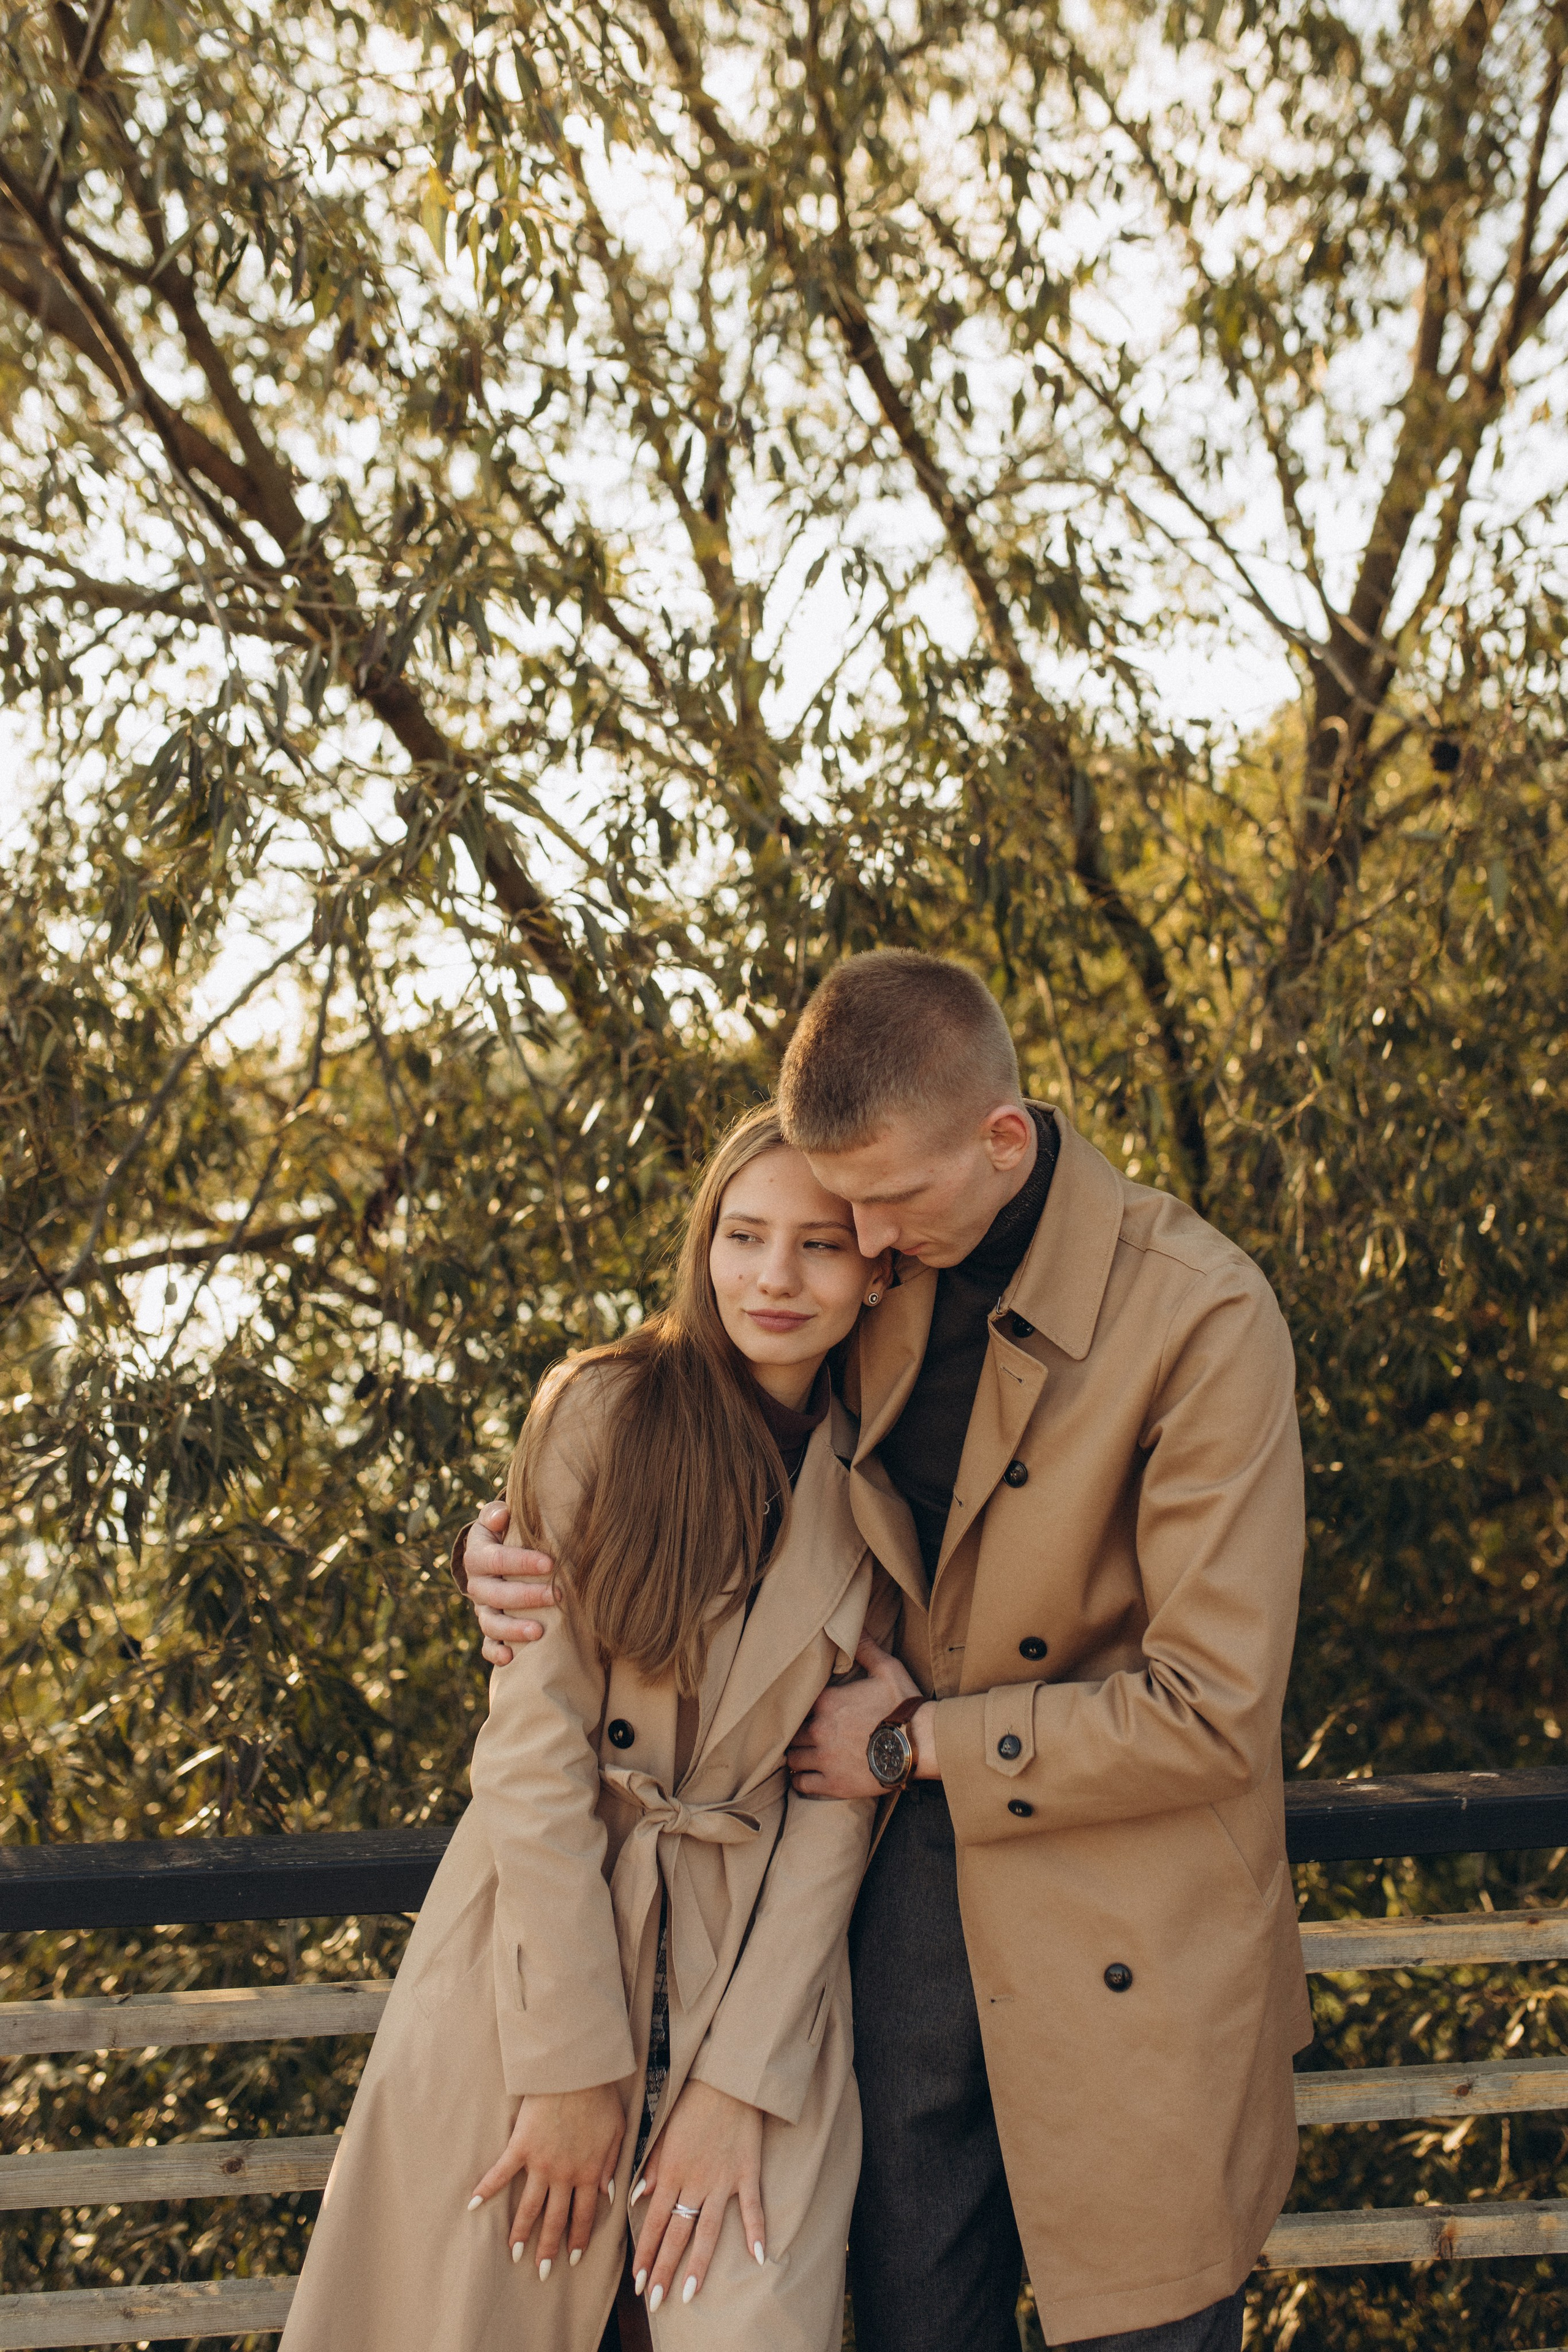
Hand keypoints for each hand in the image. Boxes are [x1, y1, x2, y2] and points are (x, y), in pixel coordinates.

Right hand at [458, 1501, 560, 1665]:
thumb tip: (502, 1515)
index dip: (521, 1562)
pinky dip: (496, 1653)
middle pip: (495, 1594)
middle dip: (526, 1596)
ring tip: (539, 1633)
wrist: (495, 1556)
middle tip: (557, 1595)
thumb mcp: (497, 1518)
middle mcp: (476, 1585)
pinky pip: (487, 1645)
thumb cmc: (505, 1533)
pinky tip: (511, 1658)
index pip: (496, 1560)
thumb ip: (496, 1513)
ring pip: (490, 1623)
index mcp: (477, 1556)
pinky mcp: (489, 1629)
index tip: (550, 1563)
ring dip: (513, 1629)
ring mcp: (482, 1609)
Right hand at [468, 2082, 623, 2278]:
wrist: (576, 2072)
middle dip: (548, 2248)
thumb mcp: (617, 2132)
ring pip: (529, 2206)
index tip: (571, 2258)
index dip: (578, 2238)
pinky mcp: (521, 2147)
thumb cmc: (600, 2098)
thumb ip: (611, 2165)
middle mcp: (564, 2175)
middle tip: (541, 2271)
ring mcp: (540, 2163)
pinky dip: (487, 2190)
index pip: (584, 2215)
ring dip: (520, 2233)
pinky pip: (501, 2173)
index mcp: (589, 2172)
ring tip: (513, 2254)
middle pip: (555, 2219)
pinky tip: (474, 2206)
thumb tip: (606, 2194)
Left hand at [629, 2080, 764, 2310]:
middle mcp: (694, 2182)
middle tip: (655, 2301)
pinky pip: (752, 2207)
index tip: (637, 2281)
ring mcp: (722, 2180)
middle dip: (663, 2269)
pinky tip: (758, 2257)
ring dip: (697, 2264)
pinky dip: (756, 2231)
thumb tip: (635, 2199)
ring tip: (688, 2294)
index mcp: (670, 2172)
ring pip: (707, 2230)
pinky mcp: (747, 2172)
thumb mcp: (662, 2134)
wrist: (725, 2080)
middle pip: (676, 2234)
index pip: (653, 2222)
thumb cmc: (691, 2105)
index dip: (644, 2253)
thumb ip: (650, 2168)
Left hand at [786, 1633, 937, 1796]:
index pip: (796, 1704)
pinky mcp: (832, 1784)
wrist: (920, 1744)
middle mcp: (819, 1729)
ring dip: (797, 1757)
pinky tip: (806, 1776)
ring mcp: (824, 1758)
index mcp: (827, 1701)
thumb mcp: (888, 1670)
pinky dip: (801, 1781)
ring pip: (792, 1759)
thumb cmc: (904, 1706)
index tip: (804, 1711)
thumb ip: (866, 1648)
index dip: (800, 1708)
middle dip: (797, 1734)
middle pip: (791, 1733)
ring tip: (804, 1755)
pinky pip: (802, 1784)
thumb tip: (856, 1626)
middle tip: (804, 1735)